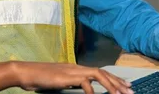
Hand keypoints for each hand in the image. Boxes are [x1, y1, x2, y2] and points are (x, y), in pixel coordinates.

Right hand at [0, 61, 133, 93]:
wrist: (27, 72)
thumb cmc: (41, 78)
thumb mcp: (61, 82)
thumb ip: (73, 84)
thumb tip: (84, 89)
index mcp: (77, 69)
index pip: (101, 72)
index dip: (114, 79)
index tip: (125, 87)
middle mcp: (78, 68)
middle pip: (103, 73)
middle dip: (118, 82)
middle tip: (130, 91)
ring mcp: (73, 71)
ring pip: (98, 74)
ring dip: (110, 85)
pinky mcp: (67, 76)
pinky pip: (84, 82)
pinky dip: (92, 90)